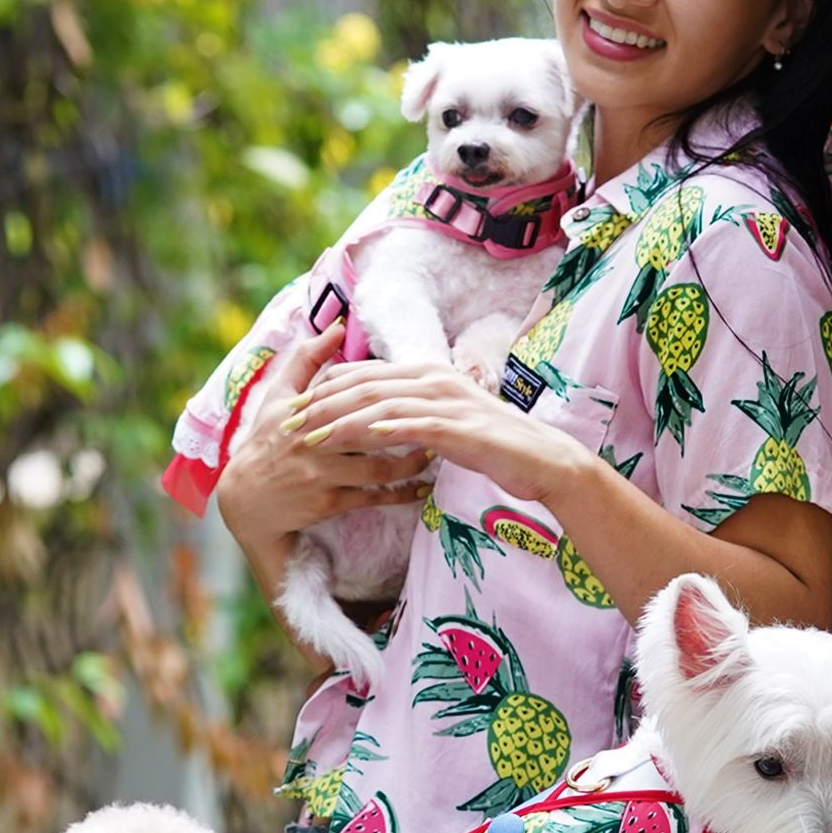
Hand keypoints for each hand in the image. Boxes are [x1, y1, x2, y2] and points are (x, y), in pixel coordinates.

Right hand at [213, 323, 431, 564]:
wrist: (245, 499)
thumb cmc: (267, 441)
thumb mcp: (278, 396)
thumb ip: (307, 358)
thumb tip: (338, 325)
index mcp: (307, 410)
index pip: (355, 395)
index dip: (390, 392)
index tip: (420, 388)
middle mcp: (314, 440)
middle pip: (371, 430)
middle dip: (408, 428)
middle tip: (439, 422)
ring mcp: (321, 473)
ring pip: (378, 467)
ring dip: (410, 464)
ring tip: (434, 454)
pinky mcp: (327, 501)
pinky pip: (372, 498)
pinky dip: (399, 495)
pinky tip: (420, 489)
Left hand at [285, 360, 590, 507]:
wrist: (542, 459)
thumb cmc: (494, 445)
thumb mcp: (448, 422)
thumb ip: (416, 415)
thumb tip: (381, 421)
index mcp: (429, 374)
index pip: (366, 373)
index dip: (327, 387)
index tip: (297, 405)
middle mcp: (434, 380)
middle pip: (366, 384)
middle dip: (323, 402)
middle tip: (289, 421)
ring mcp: (447, 401)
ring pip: (381, 403)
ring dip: (341, 419)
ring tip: (309, 436)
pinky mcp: (457, 427)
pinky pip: (411, 426)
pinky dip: (381, 430)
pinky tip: (355, 440)